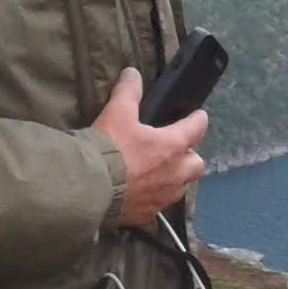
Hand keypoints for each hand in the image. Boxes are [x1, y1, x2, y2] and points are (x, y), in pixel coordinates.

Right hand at [88, 67, 207, 226]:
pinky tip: (140, 193)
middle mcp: (174, 174)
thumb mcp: (117, 113)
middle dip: (189, 157)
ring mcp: (162, 197)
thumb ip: (128, 92)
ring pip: (180, 188)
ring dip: (174, 179)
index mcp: (173, 146)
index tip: (198, 116)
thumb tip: (132, 73)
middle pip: (196, 164)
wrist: (89, 189)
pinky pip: (158, 206)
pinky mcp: (147, 215)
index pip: (197, 128)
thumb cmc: (109, 148)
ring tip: (158, 172)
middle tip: (174, 150)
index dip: (198, 120)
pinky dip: (153, 198)